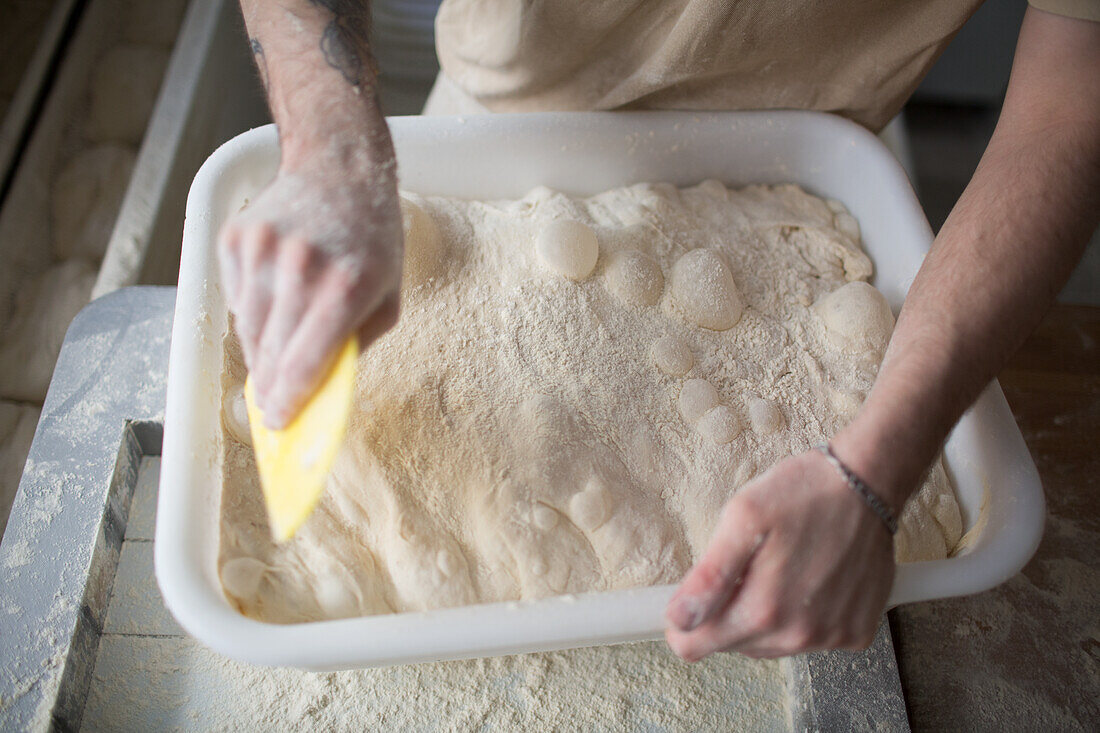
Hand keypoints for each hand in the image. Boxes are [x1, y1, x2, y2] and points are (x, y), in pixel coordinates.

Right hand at [217, 146, 401, 428]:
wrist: (339, 169)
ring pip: (247, 329)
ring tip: (276, 349)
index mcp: (344, 286)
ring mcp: (262, 250)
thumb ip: (356, 344)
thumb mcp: (387, 295)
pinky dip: (251, 311)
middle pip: (269, 353)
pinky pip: (235, 298)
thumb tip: (317, 389)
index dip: (287, 401)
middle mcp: (300, 267)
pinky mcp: (236, 238)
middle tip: (271, 405)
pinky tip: (274, 296)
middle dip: (270, 387)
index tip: (278, 424)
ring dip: (259, 352)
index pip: (303, 363)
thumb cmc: (372, 240)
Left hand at [664, 449, 895, 659]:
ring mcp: (831, 637)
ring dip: (765, 616)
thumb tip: (678, 619)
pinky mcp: (856, 632)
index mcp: (762, 611)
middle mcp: (799, 635)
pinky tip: (811, 579)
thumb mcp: (742, 518)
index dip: (685, 622)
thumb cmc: (802, 494)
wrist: (867, 484)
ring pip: (770, 644)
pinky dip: (803, 616)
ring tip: (781, 568)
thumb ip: (708, 576)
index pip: (695, 647)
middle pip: (733, 646)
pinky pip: (811, 639)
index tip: (693, 595)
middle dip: (728, 613)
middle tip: (746, 566)